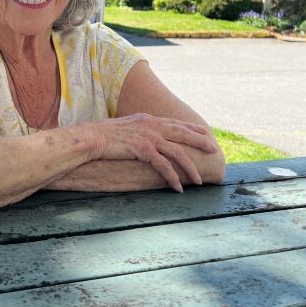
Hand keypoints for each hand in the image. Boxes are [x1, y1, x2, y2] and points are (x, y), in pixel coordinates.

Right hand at [89, 114, 219, 191]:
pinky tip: (179, 187)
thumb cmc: (103, 134)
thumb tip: (144, 137)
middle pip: (182, 133)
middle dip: (200, 141)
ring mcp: (148, 137)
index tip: (204, 132)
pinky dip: (173, 177)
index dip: (191, 128)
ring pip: (178, 152)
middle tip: (214, 150)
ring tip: (199, 180)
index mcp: (148, 119)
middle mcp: (151, 125)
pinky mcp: (143, 149)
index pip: (175, 122)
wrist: (91, 137)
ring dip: (190, 167)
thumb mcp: (125, 127)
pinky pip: (164, 166)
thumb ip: (138, 129)